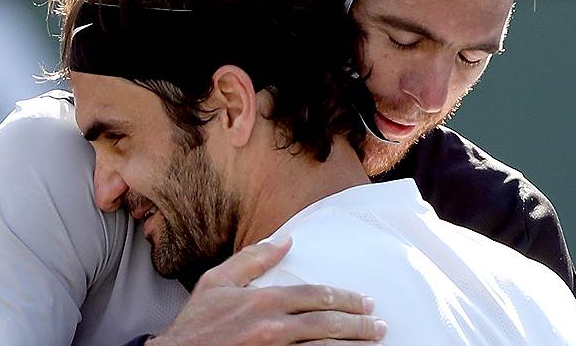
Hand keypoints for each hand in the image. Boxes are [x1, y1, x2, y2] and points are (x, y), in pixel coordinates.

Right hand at [148, 236, 386, 345]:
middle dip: (359, 324)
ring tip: (373, 343)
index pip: (316, 296)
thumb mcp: (216, 282)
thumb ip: (253, 259)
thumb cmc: (196, 323)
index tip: (364, 302)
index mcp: (263, 301)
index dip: (345, 298)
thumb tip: (285, 240)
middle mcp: (273, 327)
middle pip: (328, 324)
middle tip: (379, 325)